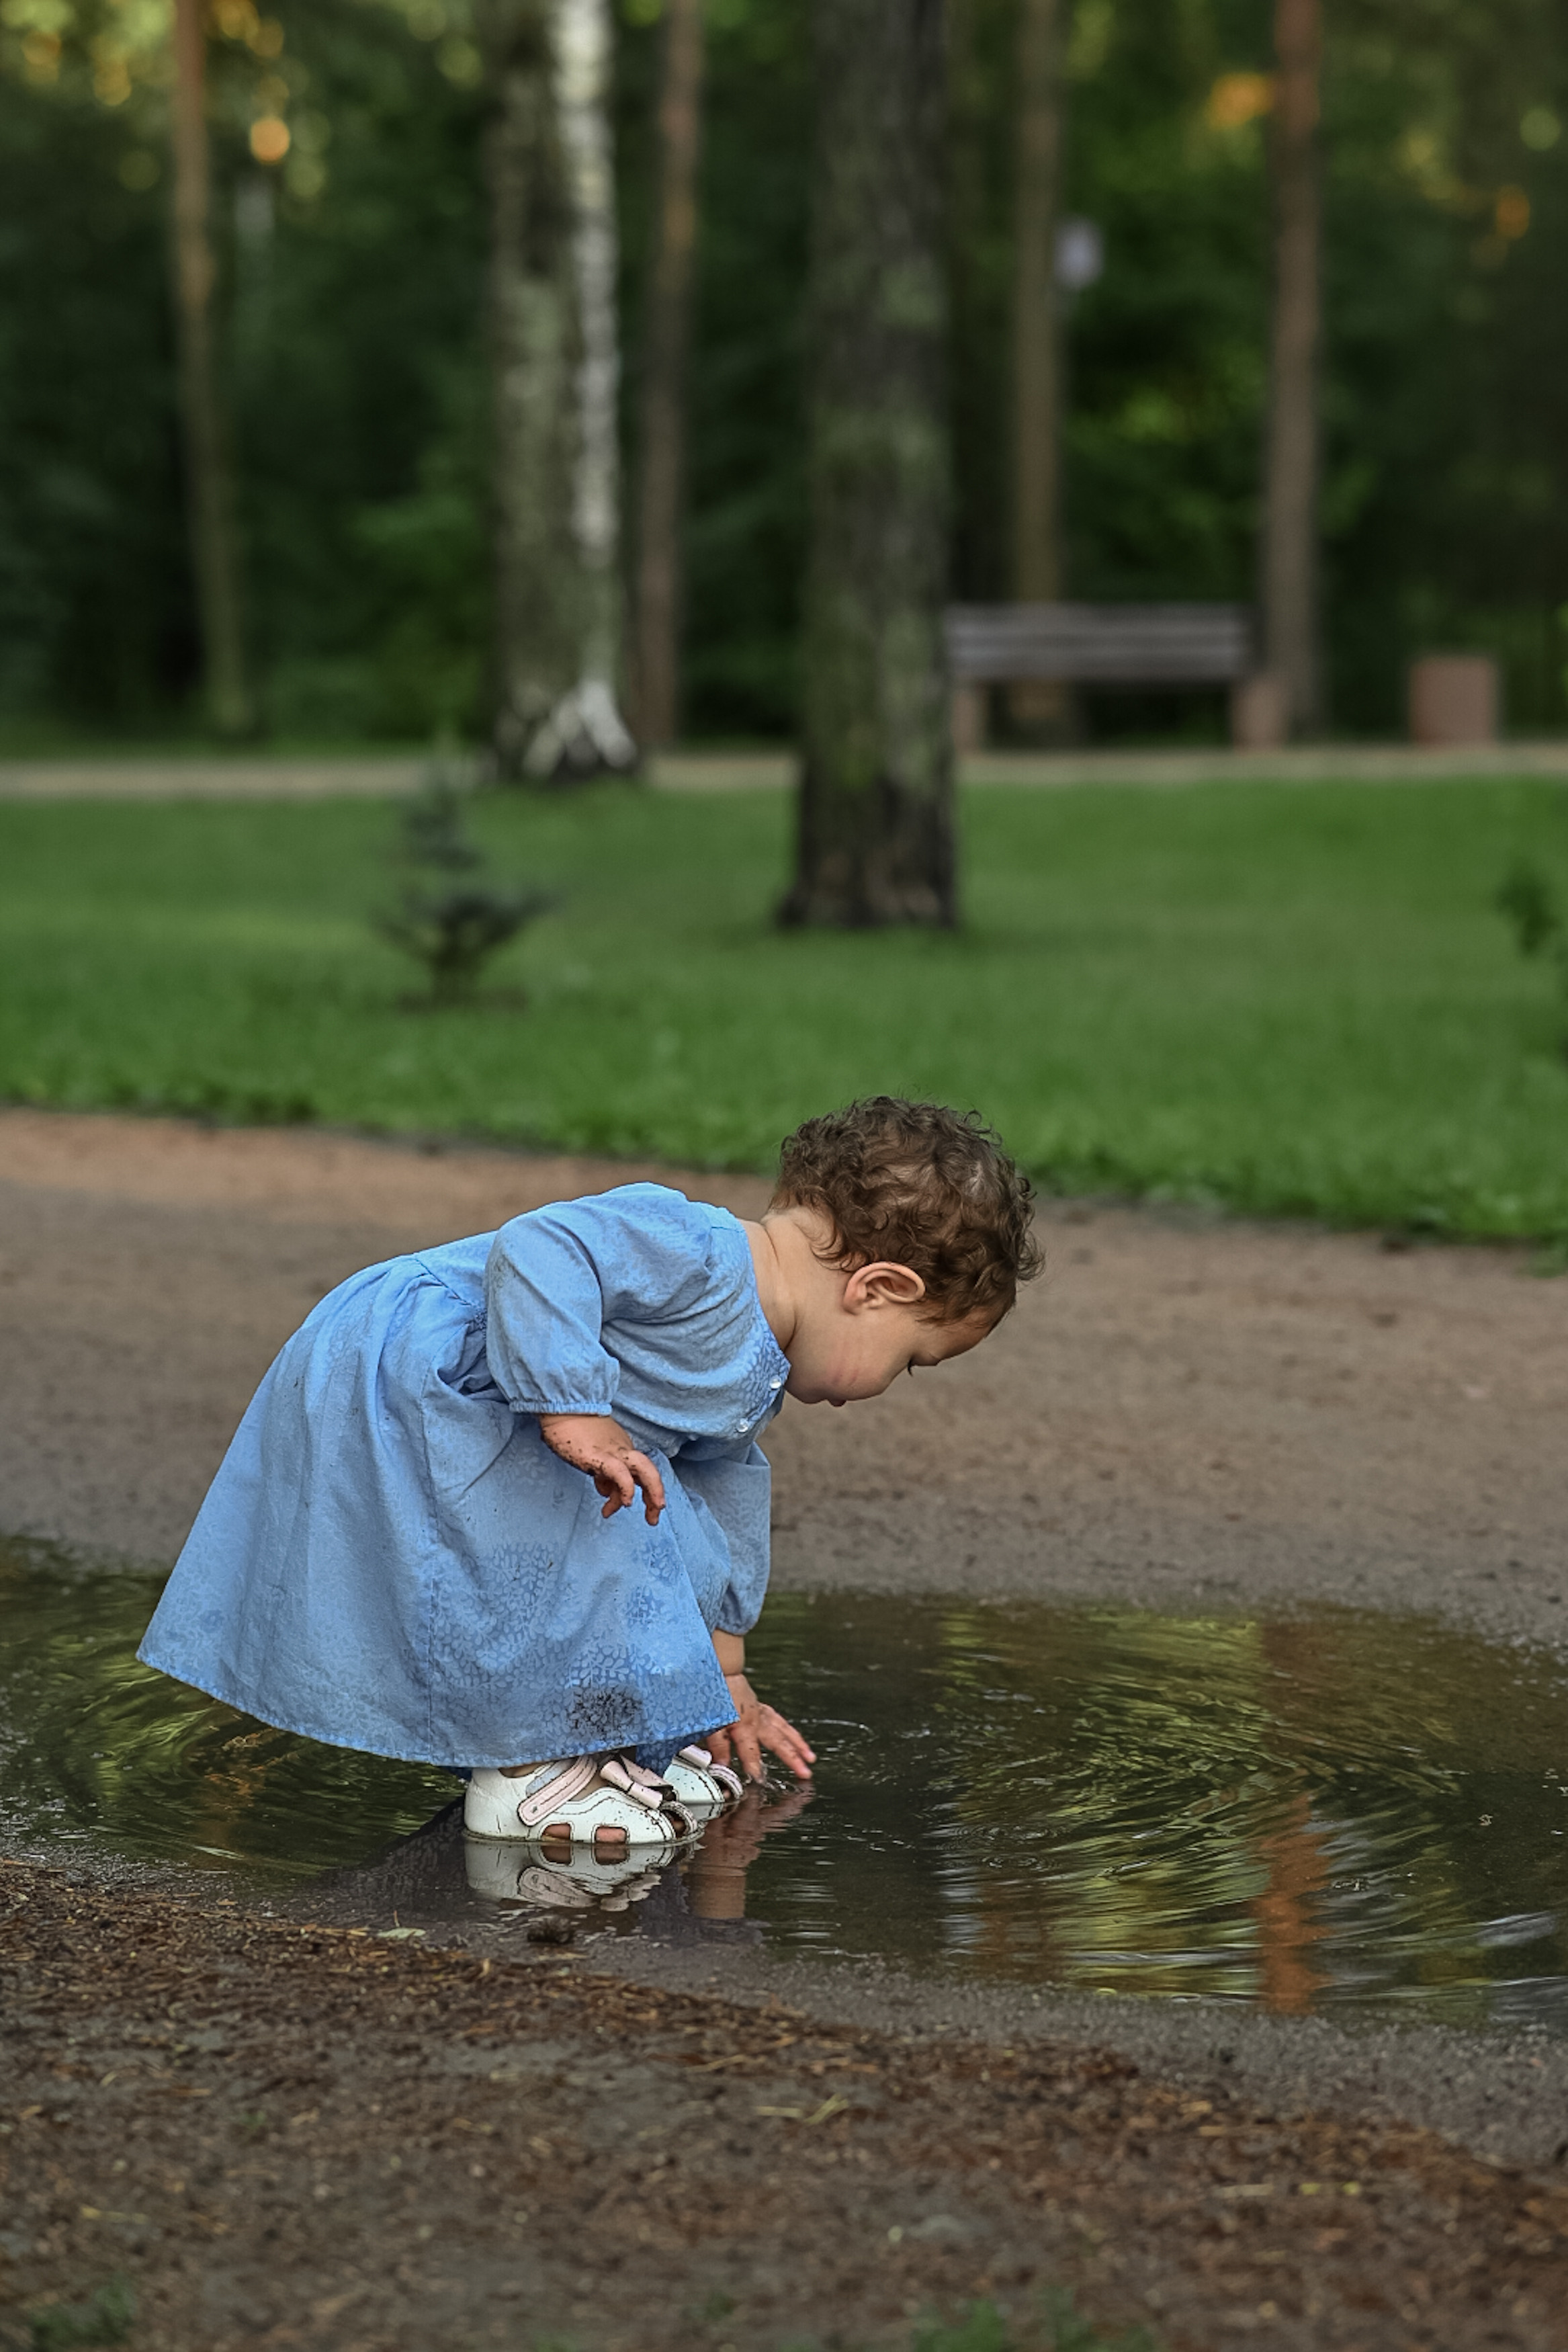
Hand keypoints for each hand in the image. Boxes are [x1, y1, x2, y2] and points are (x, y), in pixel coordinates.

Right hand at [538, 1414, 665, 1524]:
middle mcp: (622, 1449)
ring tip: (652, 1514)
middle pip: (648, 1471)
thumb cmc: (570, 1427)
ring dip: (653, 1493)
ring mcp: (613, 1451)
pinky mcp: (600, 1455)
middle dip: (656, 1495)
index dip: (636, 1491)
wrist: (560, 1407)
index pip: (636, 1472)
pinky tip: (625, 1503)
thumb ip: (601, 1471)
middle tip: (654, 1517)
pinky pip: (620, 1473)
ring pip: (644, 1470)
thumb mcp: (590, 1453)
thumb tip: (606, 1490)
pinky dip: (626, 1488)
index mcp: (620, 1448)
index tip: (623, 1506)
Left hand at [706, 1671, 815, 1782]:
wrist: (719, 1669)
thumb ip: (719, 1747)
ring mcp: (761, 1713)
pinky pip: (780, 1721)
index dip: (754, 1767)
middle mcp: (757, 1720)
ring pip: (785, 1730)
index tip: (759, 1779)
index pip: (750, 1752)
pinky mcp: (761, 1707)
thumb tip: (723, 1767)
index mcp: (743, 1725)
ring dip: (799, 1745)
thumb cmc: (713, 1694)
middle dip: (793, 1759)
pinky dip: (789, 1731)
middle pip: (779, 1742)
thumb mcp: (709, 1724)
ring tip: (810, 1758)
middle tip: (805, 1773)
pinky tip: (794, 1738)